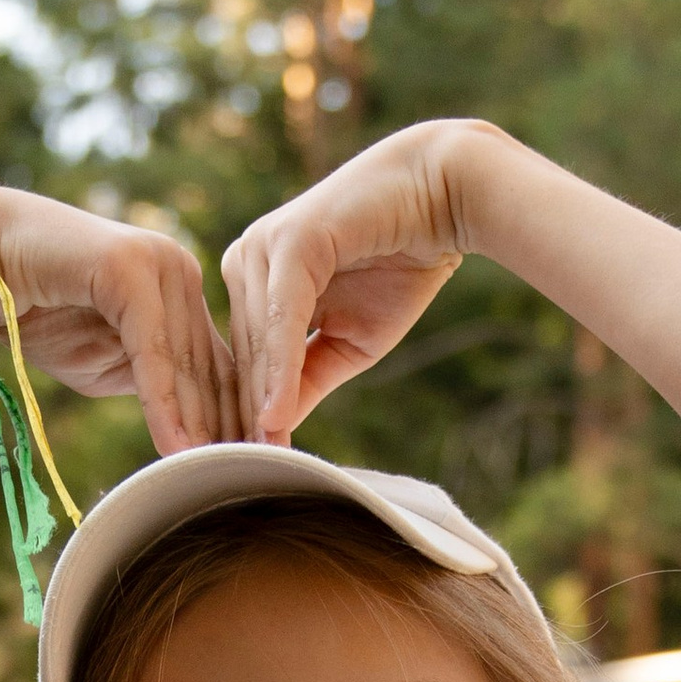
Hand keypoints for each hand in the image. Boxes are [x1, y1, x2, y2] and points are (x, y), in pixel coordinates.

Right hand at [0, 184, 238, 452]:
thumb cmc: (34, 310)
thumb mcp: (106, 360)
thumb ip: (151, 382)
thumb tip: (189, 426)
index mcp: (181, 289)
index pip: (216, 363)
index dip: (232, 419)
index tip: (250, 469)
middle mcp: (179, 271)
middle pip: (210, 365)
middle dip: (228, 426)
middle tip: (251, 480)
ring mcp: (158, 264)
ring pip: (185, 361)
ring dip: (200, 424)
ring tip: (218, 475)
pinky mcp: (130, 269)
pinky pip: (152, 350)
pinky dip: (163, 402)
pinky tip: (175, 446)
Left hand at [220, 120, 486, 439]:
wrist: (443, 204)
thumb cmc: (398, 268)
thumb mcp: (348, 342)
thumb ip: (307, 379)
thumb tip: (273, 431)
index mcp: (255, 281)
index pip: (244, 360)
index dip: (246, 414)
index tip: (242, 471)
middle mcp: (248, 259)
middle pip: (242, 356)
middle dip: (244, 415)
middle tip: (237, 478)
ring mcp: (264, 246)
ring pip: (256, 341)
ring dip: (258, 400)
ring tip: (257, 456)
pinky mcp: (290, 240)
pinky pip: (280, 317)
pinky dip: (278, 367)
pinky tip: (276, 412)